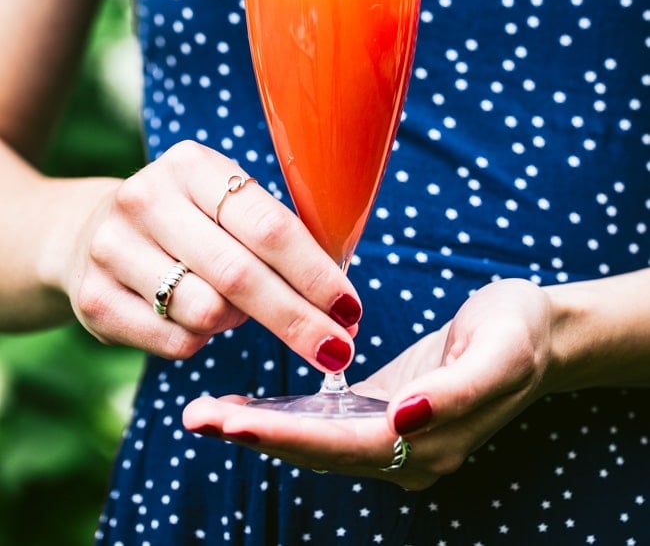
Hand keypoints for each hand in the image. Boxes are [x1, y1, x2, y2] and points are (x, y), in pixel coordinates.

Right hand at [63, 141, 361, 366]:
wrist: (89, 233)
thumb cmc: (187, 220)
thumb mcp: (223, 200)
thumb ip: (272, 230)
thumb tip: (339, 294)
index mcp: (191, 165)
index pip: (268, 226)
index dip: (315, 273)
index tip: (350, 309)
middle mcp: (145, 199)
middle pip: (240, 275)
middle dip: (297, 319)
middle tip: (337, 351)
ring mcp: (112, 249)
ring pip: (207, 312)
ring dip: (240, 322)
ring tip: (239, 308)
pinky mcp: (94, 300)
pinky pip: (176, 341)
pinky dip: (204, 340)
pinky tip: (199, 318)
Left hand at [182, 278, 553, 489]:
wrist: (541, 332)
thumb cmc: (520, 331)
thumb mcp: (501, 351)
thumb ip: (457, 392)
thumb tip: (404, 417)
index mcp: (430, 441)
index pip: (344, 446)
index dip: (287, 438)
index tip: (232, 426)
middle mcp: (408, 451)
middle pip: (320, 451)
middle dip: (258, 437)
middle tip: (196, 418)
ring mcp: (397, 437)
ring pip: (316, 442)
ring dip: (262, 430)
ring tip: (205, 415)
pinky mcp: (388, 414)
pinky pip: (328, 425)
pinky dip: (285, 419)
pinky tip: (249, 407)